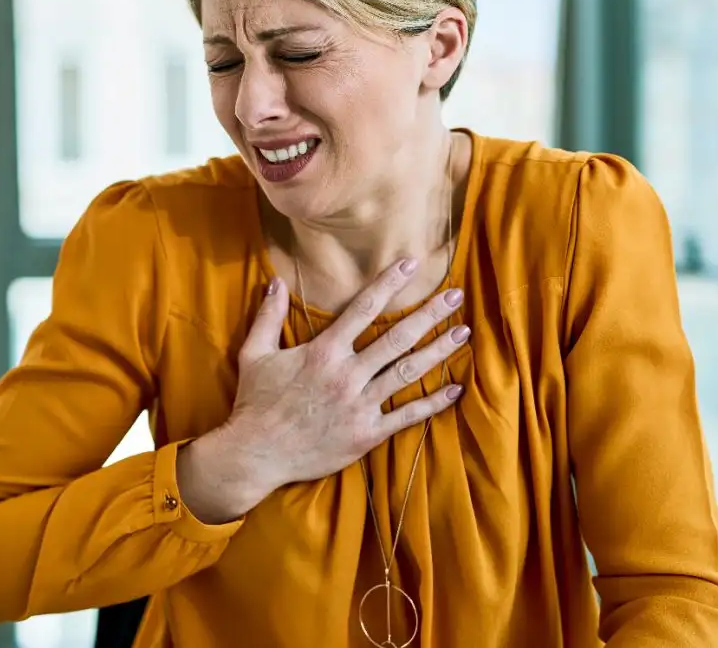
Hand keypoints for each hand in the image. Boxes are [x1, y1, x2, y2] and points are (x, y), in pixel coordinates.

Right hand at [228, 260, 466, 493]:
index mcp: (323, 351)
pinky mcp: (366, 434)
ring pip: (407, 372)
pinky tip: (455, 389)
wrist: (256, 453)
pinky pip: (406, 415)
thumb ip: (268, 317)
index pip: (363, 308)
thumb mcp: (255, 354)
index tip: (411, 264)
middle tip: (456, 296)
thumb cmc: (254, 403)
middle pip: (397, 337)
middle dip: (430, 314)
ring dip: (438, 351)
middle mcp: (347, 374)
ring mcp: (359, 405)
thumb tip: (277, 283)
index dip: (389, 283)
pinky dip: (432, 403)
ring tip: (463, 333)